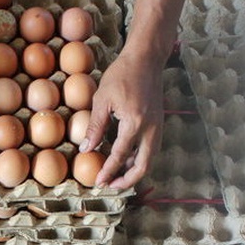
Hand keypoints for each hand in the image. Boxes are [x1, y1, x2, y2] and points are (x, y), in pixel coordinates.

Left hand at [82, 49, 164, 188]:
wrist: (146, 59)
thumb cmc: (122, 75)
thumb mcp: (102, 99)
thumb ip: (95, 127)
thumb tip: (85, 149)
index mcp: (135, 123)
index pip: (120, 155)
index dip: (108, 171)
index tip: (98, 182)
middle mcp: (151, 129)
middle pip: (143, 167)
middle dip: (127, 180)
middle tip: (110, 185)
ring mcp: (158, 127)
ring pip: (149, 160)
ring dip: (134, 171)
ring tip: (116, 176)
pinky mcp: (158, 124)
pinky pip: (150, 149)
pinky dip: (139, 159)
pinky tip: (125, 160)